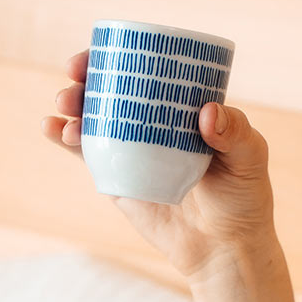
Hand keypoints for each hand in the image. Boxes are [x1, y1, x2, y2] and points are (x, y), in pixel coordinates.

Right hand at [41, 49, 277, 281]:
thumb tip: (206, 112)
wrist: (224, 250)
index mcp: (184, 109)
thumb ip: (235, 133)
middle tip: (74, 75)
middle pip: (115, 91)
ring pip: (95, 119)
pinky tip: (51, 128)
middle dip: (88, 77)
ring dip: (72, 105)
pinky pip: (87, 154)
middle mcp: (155, 125)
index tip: (103, 51)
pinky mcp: (118, 179)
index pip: (150, 71)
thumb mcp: (250, 160)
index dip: (122, 55)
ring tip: (64, 106)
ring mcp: (134, 151)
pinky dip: (65, 139)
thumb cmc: (243, 200)